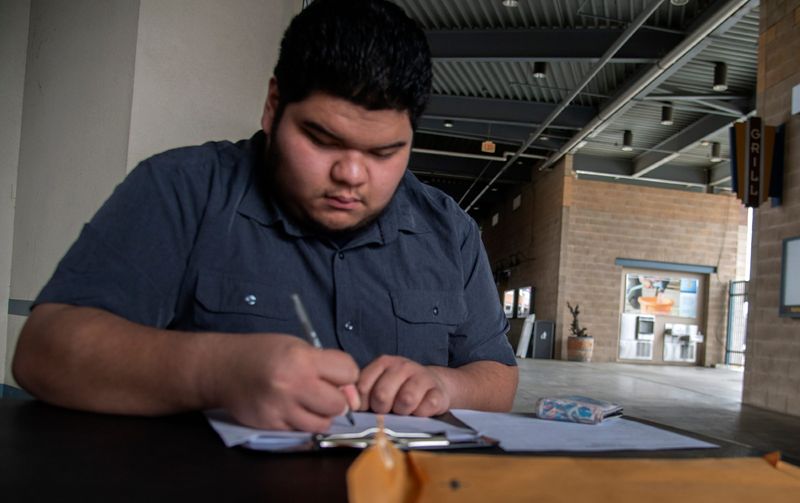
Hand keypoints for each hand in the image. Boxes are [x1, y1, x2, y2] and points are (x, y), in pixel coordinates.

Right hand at [208, 334, 359, 431]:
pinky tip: (290, 409)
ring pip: (323, 423)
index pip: (348, 372)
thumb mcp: (296, 346)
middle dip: (336, 399)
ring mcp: (281, 408)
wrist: (223, 368)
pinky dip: (301, 422)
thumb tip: (349, 392)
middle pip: (339, 404)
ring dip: (320, 415)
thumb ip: (324, 365)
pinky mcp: (271, 424)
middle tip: (323, 392)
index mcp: (302, 359)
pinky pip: (301, 431)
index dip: (346, 374)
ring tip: (308, 403)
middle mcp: (293, 384)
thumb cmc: (263, 353)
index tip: (336, 374)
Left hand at [356, 355, 449, 416]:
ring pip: (406, 400)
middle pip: (382, 395)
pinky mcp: (438, 391)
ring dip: (403, 412)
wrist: (434, 384)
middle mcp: (402, 366)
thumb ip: (364, 393)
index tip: (369, 408)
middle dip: (382, 409)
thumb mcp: (379, 384)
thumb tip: (349, 408)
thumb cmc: (400, 388)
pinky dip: (422, 414)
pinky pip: (426, 407)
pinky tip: (421, 410)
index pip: (362, 387)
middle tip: (388, 410)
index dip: (363, 404)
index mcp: (383, 363)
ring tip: (404, 410)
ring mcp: (422, 376)